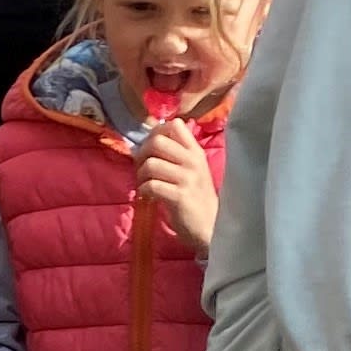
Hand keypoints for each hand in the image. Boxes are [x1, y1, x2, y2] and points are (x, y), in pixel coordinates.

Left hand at [134, 119, 219, 254]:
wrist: (210, 226)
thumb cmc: (196, 197)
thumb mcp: (192, 169)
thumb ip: (176, 154)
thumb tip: (147, 142)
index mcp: (195, 150)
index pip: (175, 125)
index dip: (156, 133)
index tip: (151, 149)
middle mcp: (192, 160)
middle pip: (157, 141)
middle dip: (142, 154)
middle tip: (142, 168)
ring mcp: (187, 178)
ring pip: (150, 164)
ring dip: (140, 175)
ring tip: (144, 184)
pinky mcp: (179, 196)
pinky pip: (151, 185)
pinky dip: (143, 191)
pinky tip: (148, 196)